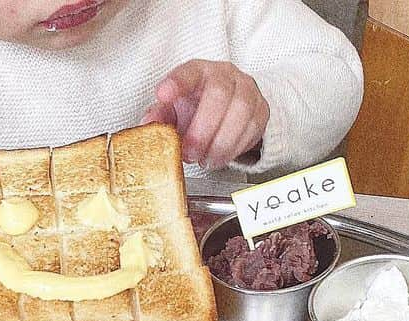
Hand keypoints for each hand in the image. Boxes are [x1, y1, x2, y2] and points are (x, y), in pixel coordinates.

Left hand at [142, 60, 269, 169]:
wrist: (228, 111)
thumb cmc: (196, 109)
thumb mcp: (174, 111)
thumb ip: (160, 116)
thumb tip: (147, 125)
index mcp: (199, 72)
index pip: (189, 72)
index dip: (176, 83)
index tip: (162, 95)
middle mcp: (226, 75)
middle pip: (218, 94)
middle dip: (202, 129)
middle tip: (190, 153)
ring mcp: (247, 90)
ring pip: (240, 113)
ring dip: (220, 143)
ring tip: (205, 160)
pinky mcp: (261, 110)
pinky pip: (252, 129)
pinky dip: (234, 149)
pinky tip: (219, 157)